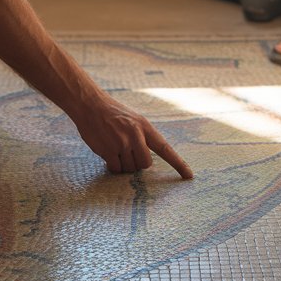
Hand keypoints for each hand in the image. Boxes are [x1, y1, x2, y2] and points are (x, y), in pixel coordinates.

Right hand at [73, 93, 193, 179]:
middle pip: (145, 164)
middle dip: (137, 163)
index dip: (178, 163)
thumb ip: (142, 137)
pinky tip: (107, 153)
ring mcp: (121, 143)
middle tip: (126, 152)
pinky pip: (116, 168)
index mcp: (144, 127)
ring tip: (114, 148)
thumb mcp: (133, 119)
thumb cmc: (112, 114)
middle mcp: (135, 135)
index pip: (165, 148)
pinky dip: (112, 165)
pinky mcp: (108, 150)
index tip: (189, 176)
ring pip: (129, 168)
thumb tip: (146, 160)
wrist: (90, 105)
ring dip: (123, 164)